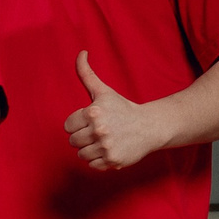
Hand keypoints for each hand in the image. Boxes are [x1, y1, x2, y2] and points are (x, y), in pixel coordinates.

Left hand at [65, 51, 167, 170]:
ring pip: (81, 154)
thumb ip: (87, 74)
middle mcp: (99, 130)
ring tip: (106, 139)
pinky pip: (92, 165)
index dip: (78, 123)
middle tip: (100, 130)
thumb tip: (81, 53)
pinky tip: (111, 148)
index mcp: (93, 112)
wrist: (150, 126)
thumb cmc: (123, 108)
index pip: (68, 126)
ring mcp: (106, 147)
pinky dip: (99, 159)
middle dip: (84, 136)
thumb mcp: (103, 91)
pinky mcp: (112, 161)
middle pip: (73, 141)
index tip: (92, 120)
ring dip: (91, 148)